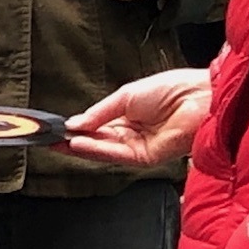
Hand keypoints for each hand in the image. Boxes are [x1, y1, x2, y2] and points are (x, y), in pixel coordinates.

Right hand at [64, 68, 211, 167]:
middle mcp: (132, 135)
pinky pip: (115, 155)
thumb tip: (76, 123)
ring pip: (104, 150)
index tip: (58, 128)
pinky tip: (79, 143)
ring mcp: (138, 148)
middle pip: (97, 141)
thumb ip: (100, 112)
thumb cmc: (171, 89)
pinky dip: (96, 150)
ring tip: (60, 141)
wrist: (198, 97)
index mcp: (129, 117)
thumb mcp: (126, 95)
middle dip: (74, 140)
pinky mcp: (145, 158)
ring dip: (81, 146)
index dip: (78, 128)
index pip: (97, 127)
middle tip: (50, 139)